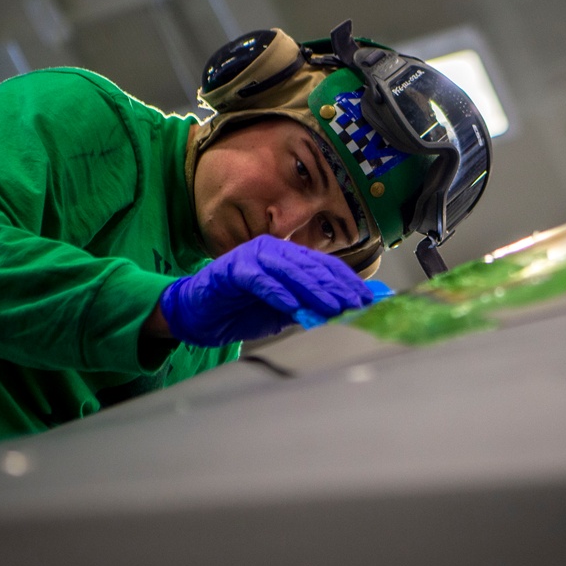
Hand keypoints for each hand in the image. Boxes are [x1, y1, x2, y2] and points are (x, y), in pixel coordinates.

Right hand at [159, 235, 372, 345]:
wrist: (198, 315)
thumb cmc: (241, 311)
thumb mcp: (284, 311)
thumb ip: (310, 307)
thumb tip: (345, 310)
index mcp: (288, 256)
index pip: (324, 266)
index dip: (347, 282)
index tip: (367, 300)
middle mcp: (273, 250)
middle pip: (311, 266)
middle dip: (336, 287)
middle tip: (356, 304)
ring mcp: (252, 256)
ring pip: (290, 271)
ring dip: (313, 291)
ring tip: (333, 307)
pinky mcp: (233, 269)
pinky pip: (261, 280)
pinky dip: (278, 293)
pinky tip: (294, 307)